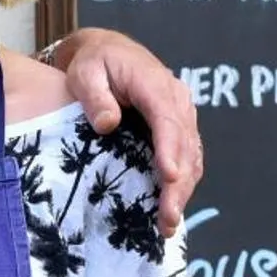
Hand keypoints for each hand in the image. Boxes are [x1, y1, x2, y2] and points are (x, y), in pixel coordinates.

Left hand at [58, 27, 201, 231]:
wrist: (107, 52)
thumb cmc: (94, 63)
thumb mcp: (85, 73)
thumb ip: (95, 96)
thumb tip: (107, 124)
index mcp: (154, 83)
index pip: (167, 119)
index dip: (169, 149)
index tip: (169, 177)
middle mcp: (176, 100)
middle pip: (184, 145)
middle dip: (179, 184)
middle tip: (168, 217)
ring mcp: (181, 115)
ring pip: (191, 156)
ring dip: (183, 191)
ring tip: (168, 224)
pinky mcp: (178, 128)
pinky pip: (187, 158)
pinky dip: (182, 184)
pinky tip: (169, 210)